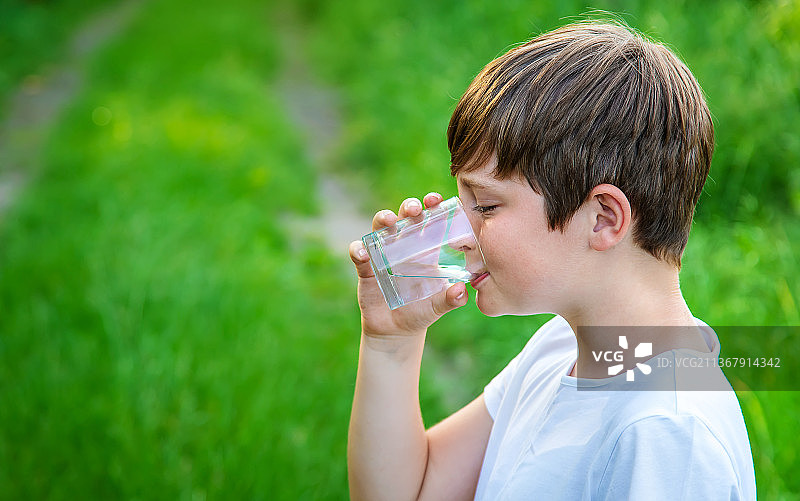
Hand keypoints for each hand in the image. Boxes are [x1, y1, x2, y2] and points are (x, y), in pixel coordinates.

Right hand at [348, 192, 468, 339]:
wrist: (397, 331)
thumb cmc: (422, 312)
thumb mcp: (439, 306)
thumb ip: (451, 299)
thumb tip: (462, 291)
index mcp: (426, 249)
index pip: (430, 221)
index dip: (432, 206)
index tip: (436, 199)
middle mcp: (404, 246)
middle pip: (404, 217)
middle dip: (409, 207)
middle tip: (414, 209)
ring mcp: (383, 254)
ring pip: (380, 228)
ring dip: (383, 219)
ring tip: (388, 221)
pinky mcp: (366, 269)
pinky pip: (358, 253)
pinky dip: (358, 249)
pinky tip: (362, 253)